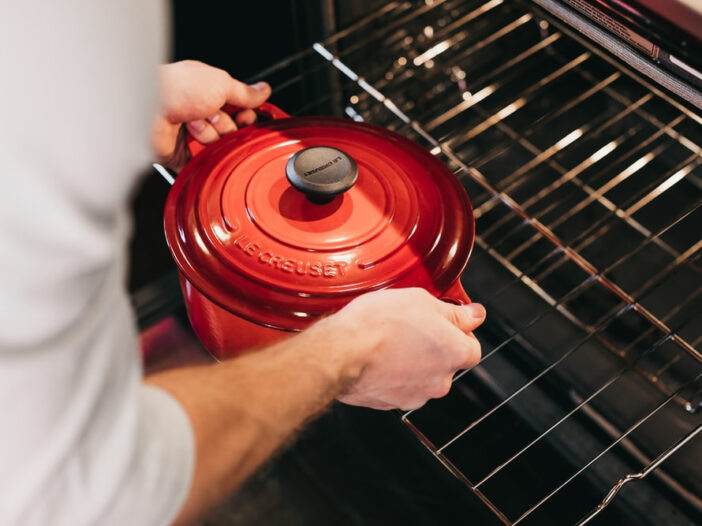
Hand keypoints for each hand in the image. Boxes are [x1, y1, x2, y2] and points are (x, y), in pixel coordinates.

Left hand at [153, 60, 270, 169]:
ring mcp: (193, 135)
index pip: (241, 112)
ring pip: (219, 146)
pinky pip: (205, 163)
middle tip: (211, 114)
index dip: (246, 117)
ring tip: (192, 125)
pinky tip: (189, 140)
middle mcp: (202, 114)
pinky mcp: (183, 155)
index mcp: (211, 94)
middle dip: (225, 125)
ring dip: (209, 135)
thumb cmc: (178, 88)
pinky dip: (201, 154)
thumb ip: (245, 92)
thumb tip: (263, 91)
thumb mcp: (220, 83)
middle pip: (232, 131)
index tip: (245, 116)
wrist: (148, 108)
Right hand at [323, 288, 484, 410]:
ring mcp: (415, 396)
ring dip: (412, 362)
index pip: (472, 348)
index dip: (459, 333)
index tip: (446, 322)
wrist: (342, 352)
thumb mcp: (422, 300)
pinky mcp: (390, 404)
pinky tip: (377, 356)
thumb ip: (454, 312)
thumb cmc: (379, 324)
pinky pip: (398, 387)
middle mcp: (440, 381)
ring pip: (422, 376)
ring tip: (389, 341)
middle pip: (446, 363)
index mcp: (455, 353)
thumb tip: (474, 314)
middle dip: (433, 347)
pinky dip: (392, 374)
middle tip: (411, 327)